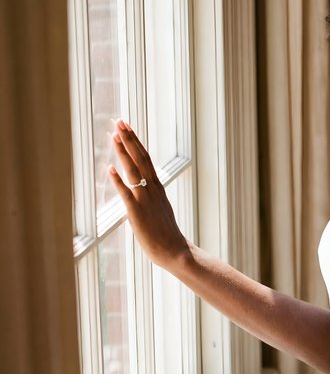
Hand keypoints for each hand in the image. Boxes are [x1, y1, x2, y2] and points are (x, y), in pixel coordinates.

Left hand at [108, 119, 190, 268]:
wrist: (175, 251)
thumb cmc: (166, 235)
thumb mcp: (160, 211)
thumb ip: (151, 199)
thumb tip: (143, 193)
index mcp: (158, 188)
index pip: (146, 159)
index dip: (136, 143)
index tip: (127, 128)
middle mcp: (153, 190)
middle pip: (141, 158)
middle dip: (129, 139)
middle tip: (120, 122)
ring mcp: (145, 200)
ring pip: (134, 170)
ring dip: (124, 152)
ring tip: (114, 136)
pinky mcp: (137, 212)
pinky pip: (127, 193)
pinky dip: (118, 180)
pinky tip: (109, 168)